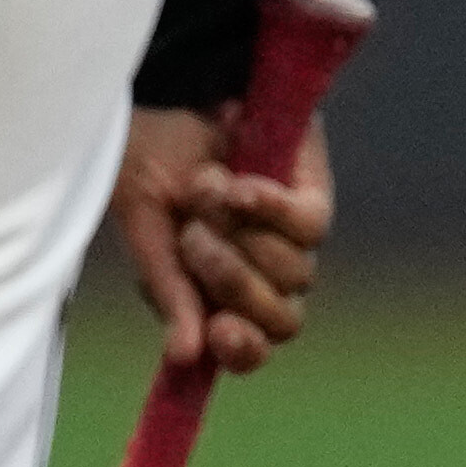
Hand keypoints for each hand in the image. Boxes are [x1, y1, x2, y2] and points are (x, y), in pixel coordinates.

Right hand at [113, 105, 331, 376]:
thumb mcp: (151, 240)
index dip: (243, 350)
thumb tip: (183, 356)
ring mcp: (297, 242)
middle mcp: (269, 278)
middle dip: (231, 281)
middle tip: (192, 238)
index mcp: (226, 300)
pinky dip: (270, 207)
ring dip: (238, 234)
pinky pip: (310, 222)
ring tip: (201, 190)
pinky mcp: (314, 197)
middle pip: (283, 318)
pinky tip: (239, 184)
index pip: (253, 350)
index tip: (218, 332)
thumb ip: (171, 294)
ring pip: (294, 272)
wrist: (163, 110)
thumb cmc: (152, 184)